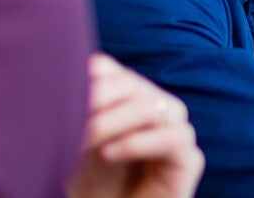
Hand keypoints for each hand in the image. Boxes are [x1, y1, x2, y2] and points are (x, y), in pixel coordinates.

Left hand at [68, 54, 203, 197]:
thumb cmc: (91, 187)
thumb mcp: (77, 144)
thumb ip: (83, 108)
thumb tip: (82, 67)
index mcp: (129, 103)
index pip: (115, 71)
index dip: (92, 75)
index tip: (64, 89)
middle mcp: (156, 112)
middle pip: (132, 83)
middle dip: (99, 97)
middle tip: (71, 115)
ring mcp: (175, 133)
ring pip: (154, 106)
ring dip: (114, 119)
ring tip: (86, 136)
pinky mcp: (188, 160)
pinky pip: (174, 138)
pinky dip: (137, 142)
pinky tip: (108, 154)